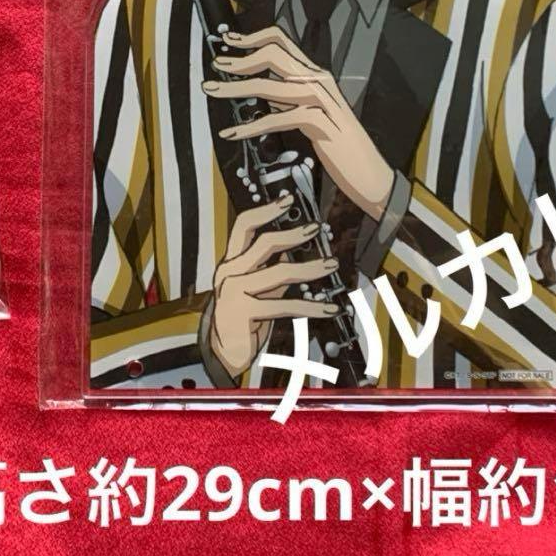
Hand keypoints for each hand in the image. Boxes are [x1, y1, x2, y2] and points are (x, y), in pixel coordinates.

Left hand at [202, 25, 394, 218]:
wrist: (370, 174)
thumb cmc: (340, 146)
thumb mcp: (310, 115)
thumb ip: (289, 99)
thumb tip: (262, 89)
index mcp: (316, 75)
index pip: (282, 42)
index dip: (253, 38)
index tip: (228, 41)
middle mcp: (319, 81)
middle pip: (275, 54)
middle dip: (241, 59)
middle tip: (216, 66)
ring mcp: (322, 101)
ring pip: (271, 85)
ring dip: (237, 87)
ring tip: (213, 91)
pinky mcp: (321, 124)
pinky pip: (279, 118)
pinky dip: (252, 125)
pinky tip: (234, 132)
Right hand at [209, 193, 340, 379]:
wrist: (223, 354)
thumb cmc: (242, 318)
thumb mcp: (257, 289)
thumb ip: (270, 270)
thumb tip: (292, 251)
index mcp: (231, 262)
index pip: (243, 226)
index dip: (266, 210)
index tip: (287, 200)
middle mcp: (229, 273)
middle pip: (264, 243)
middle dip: (295, 234)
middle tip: (317, 229)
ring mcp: (233, 292)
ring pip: (279, 272)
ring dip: (311, 268)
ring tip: (331, 265)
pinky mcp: (243, 313)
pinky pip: (285, 305)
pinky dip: (311, 307)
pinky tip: (329, 308)